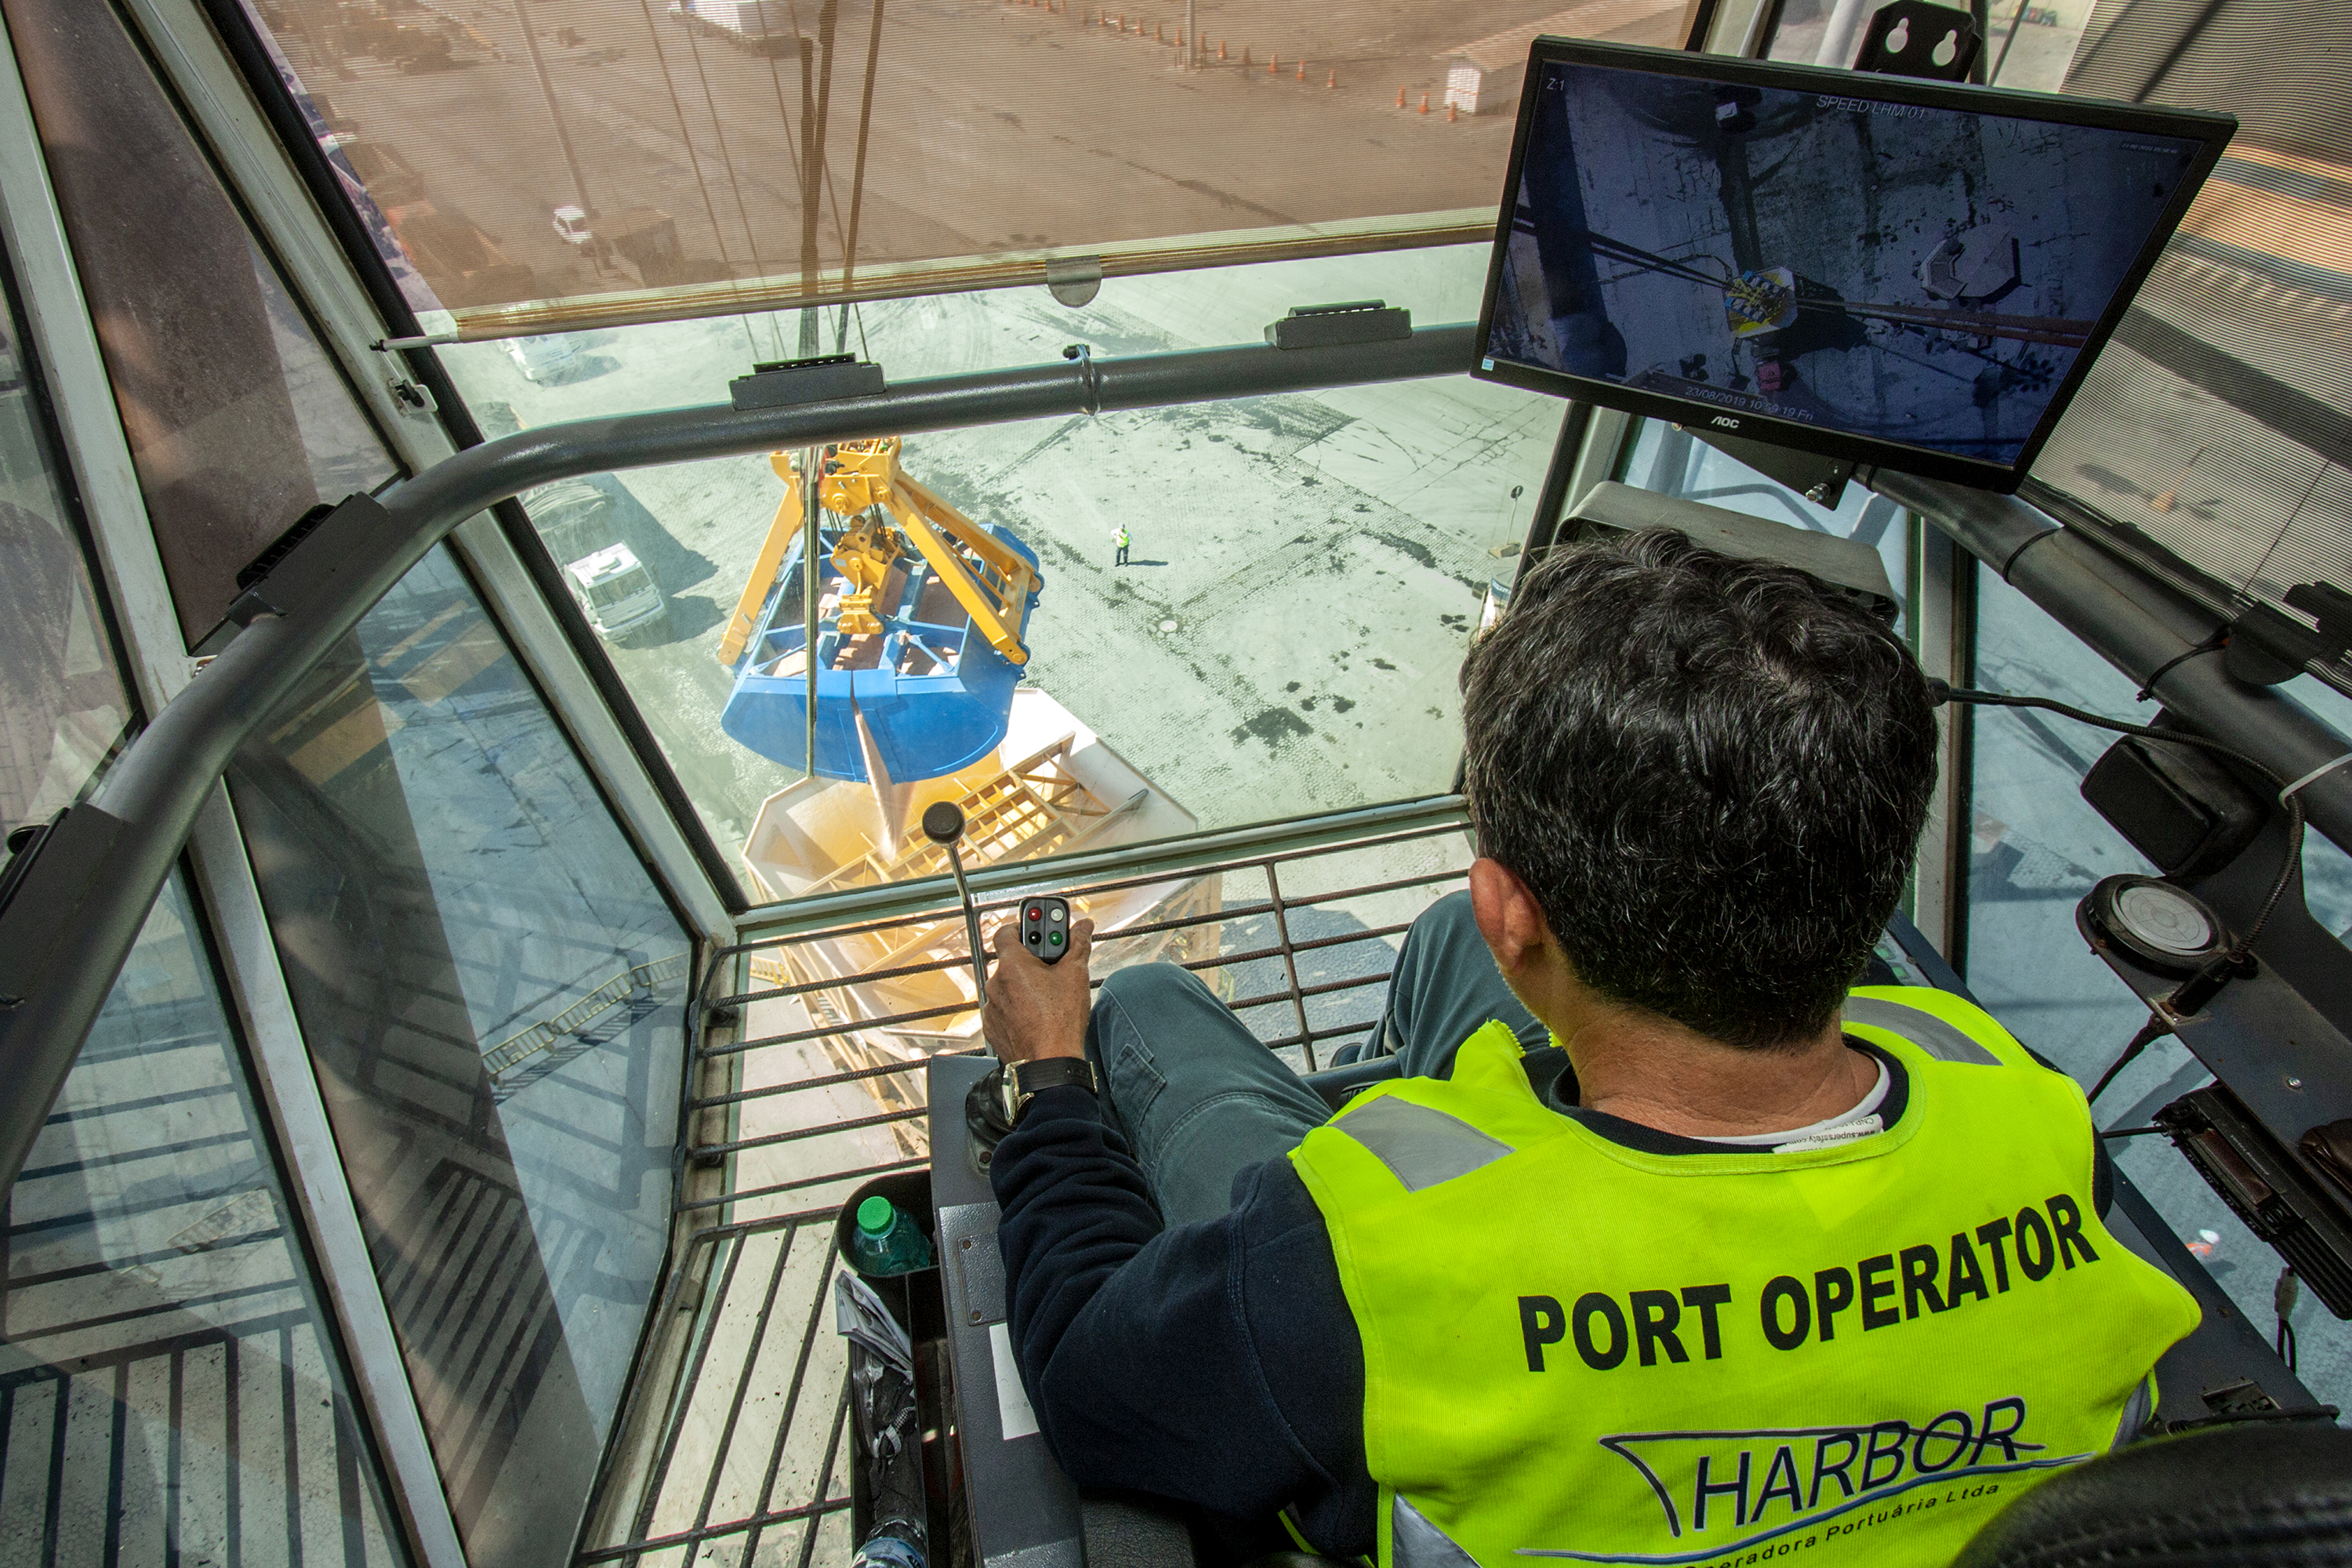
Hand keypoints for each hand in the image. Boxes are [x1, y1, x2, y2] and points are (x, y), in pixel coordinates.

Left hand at [982, 915, 1095, 1062]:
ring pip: (1008, 986)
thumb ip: (1078, 945)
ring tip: (1048, 996)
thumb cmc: (1060, 1022)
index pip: (1006, 931)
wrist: (1049, 1064)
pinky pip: (1003, 1008)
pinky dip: (1017, 1007)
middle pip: (1011, 961)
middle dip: (1032, 961)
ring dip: (1024, 986)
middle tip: (1052, 965)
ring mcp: (991, 1006)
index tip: (1038, 927)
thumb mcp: (1076, 975)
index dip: (1022, 926)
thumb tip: (1083, 927)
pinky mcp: (992, 1026)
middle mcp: (996, 983)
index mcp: (1012, 965)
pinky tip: (1037, 1014)